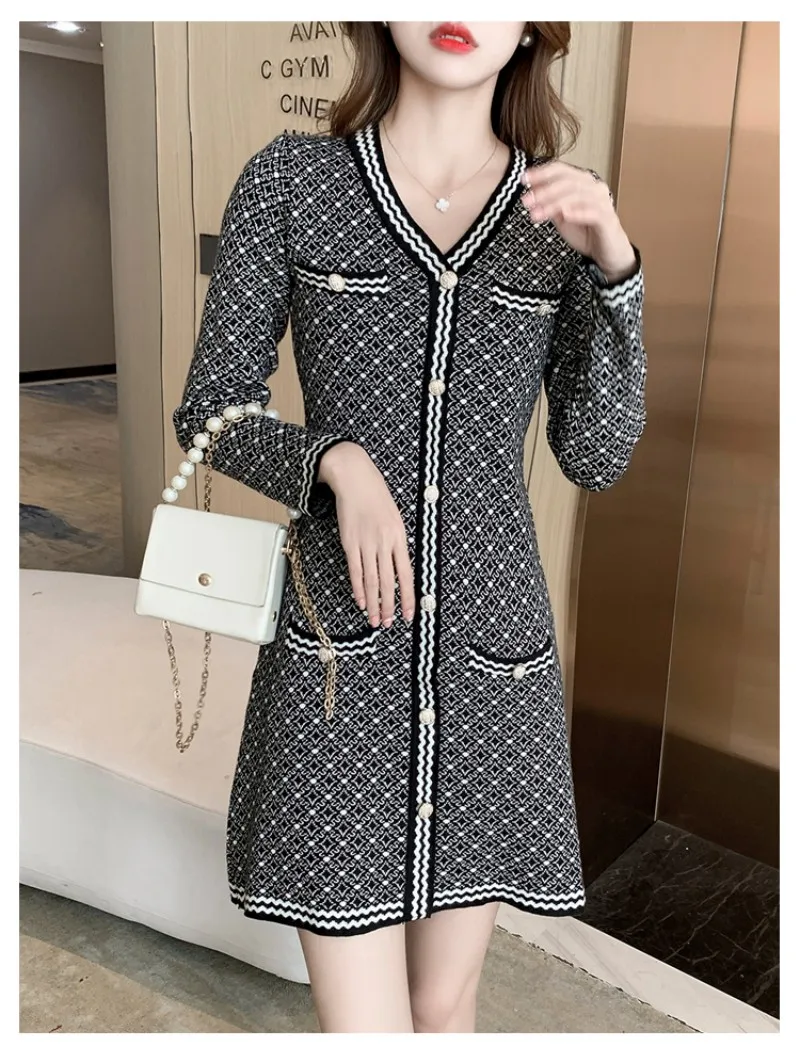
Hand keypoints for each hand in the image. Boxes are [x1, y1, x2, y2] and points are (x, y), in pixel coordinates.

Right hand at [318, 442, 414, 627]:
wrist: (355, 479)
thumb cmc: (376, 496)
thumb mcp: (395, 518)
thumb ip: (397, 543)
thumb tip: (398, 568)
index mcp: (400, 537)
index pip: (406, 574)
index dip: (407, 597)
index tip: (407, 614)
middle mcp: (384, 543)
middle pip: (388, 582)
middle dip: (388, 606)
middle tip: (387, 624)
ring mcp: (366, 544)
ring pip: (371, 580)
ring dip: (373, 603)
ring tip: (373, 619)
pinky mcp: (349, 543)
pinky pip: (355, 570)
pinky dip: (358, 588)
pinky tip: (361, 600)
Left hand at [520, 162, 636, 283]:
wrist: (606, 252)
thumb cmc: (585, 231)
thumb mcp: (562, 217)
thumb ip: (550, 204)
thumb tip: (531, 193)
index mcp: (583, 182)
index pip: (561, 170)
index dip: (542, 173)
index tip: (523, 179)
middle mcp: (594, 187)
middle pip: (567, 182)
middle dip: (544, 190)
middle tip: (526, 201)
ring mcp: (603, 201)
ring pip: (577, 196)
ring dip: (553, 204)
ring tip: (536, 214)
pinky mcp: (608, 219)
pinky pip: (592, 213)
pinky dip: (577, 213)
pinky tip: (563, 215)